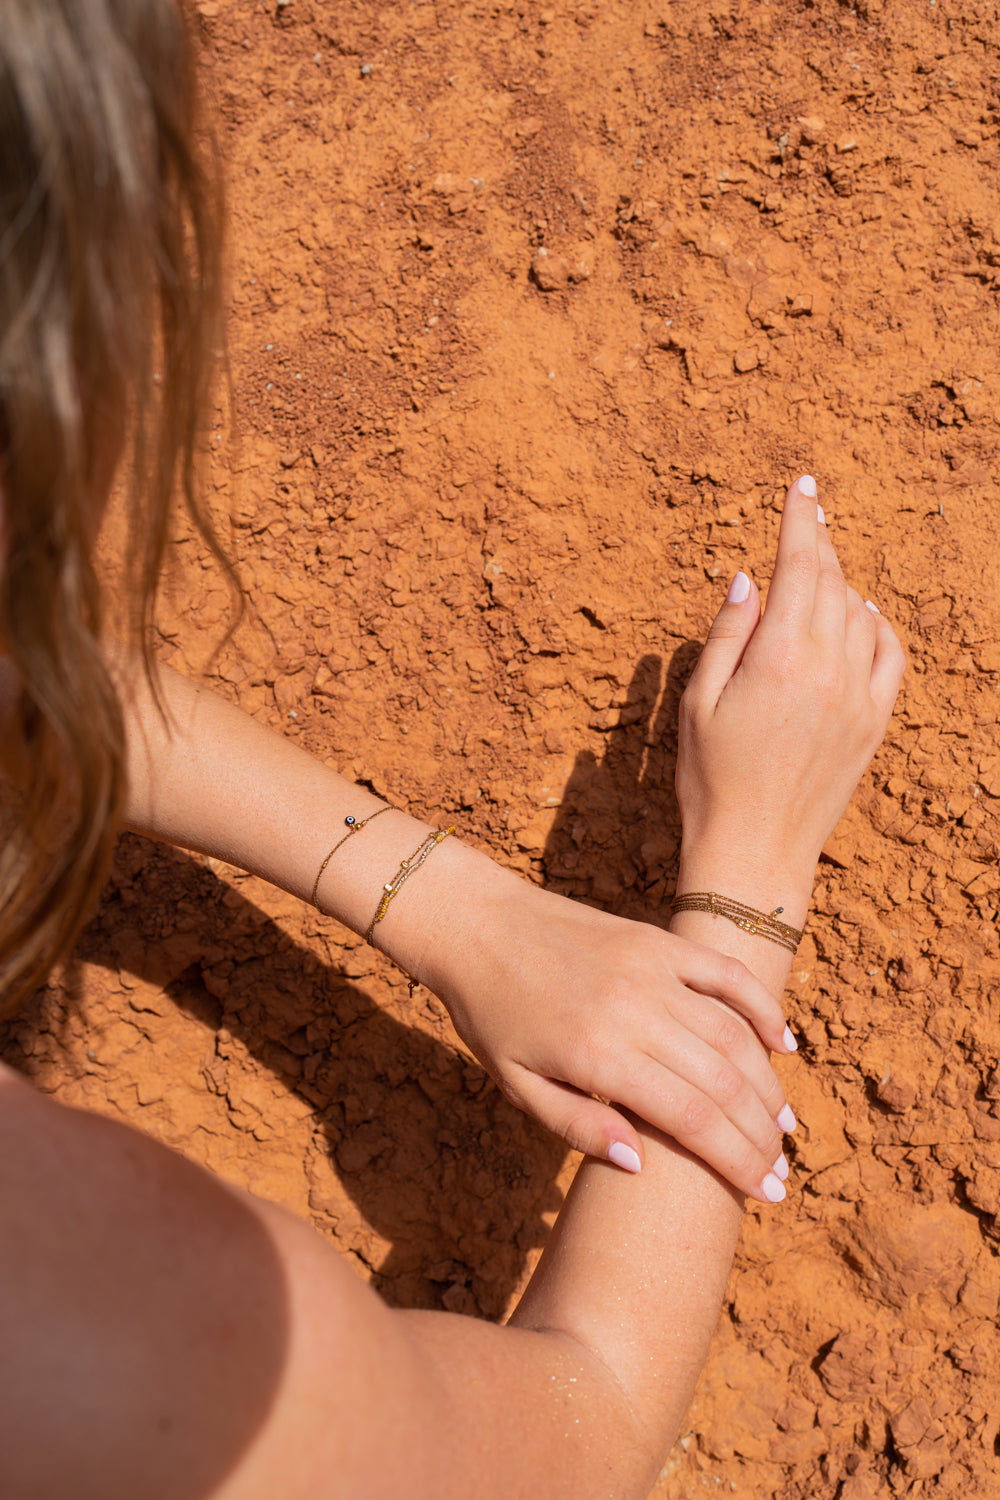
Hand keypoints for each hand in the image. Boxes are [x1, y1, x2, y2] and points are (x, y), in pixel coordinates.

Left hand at [410, 844, 797, 1205]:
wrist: (477, 927)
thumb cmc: (491, 1015)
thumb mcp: (518, 1085)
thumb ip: (579, 1126)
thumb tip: (640, 1165)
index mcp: (598, 1055)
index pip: (692, 1119)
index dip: (737, 1161)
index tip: (767, 1192)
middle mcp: (635, 1010)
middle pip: (724, 1082)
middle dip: (761, 1135)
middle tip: (781, 1172)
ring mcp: (652, 969)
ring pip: (733, 1033)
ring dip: (767, 1084)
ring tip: (782, 1125)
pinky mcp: (656, 940)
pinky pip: (726, 973)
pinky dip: (761, 1008)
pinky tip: (782, 1044)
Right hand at [674, 476, 905, 909]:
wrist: (754, 850)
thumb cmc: (710, 779)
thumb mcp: (697, 701)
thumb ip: (727, 634)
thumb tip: (750, 579)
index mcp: (779, 657)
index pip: (799, 566)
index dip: (800, 520)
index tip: (802, 488)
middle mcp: (828, 669)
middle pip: (832, 582)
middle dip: (819, 540)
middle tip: (810, 511)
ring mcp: (858, 696)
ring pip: (861, 613)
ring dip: (840, 584)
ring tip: (817, 575)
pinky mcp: (874, 723)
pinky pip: (890, 655)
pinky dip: (877, 625)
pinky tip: (861, 617)